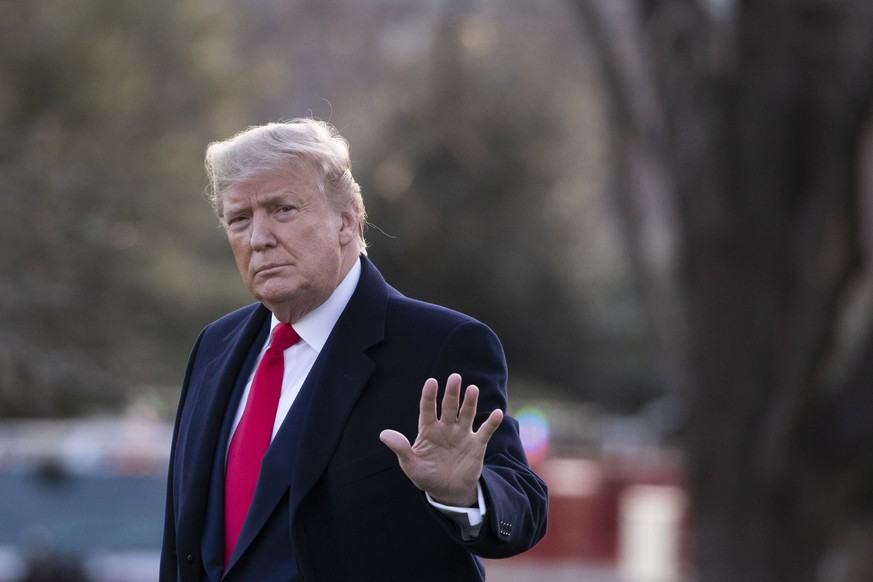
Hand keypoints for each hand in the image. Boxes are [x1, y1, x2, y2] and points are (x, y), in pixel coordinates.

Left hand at [379, 373, 503, 506]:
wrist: (448, 492)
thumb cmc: (427, 476)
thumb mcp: (411, 465)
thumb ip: (400, 448)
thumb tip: (383, 434)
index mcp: (428, 430)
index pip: (427, 409)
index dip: (429, 396)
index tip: (431, 382)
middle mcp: (446, 428)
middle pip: (449, 406)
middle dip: (452, 393)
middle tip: (455, 377)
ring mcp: (462, 434)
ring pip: (466, 414)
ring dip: (470, 402)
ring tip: (472, 389)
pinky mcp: (477, 444)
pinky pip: (485, 431)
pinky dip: (492, 423)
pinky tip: (497, 413)